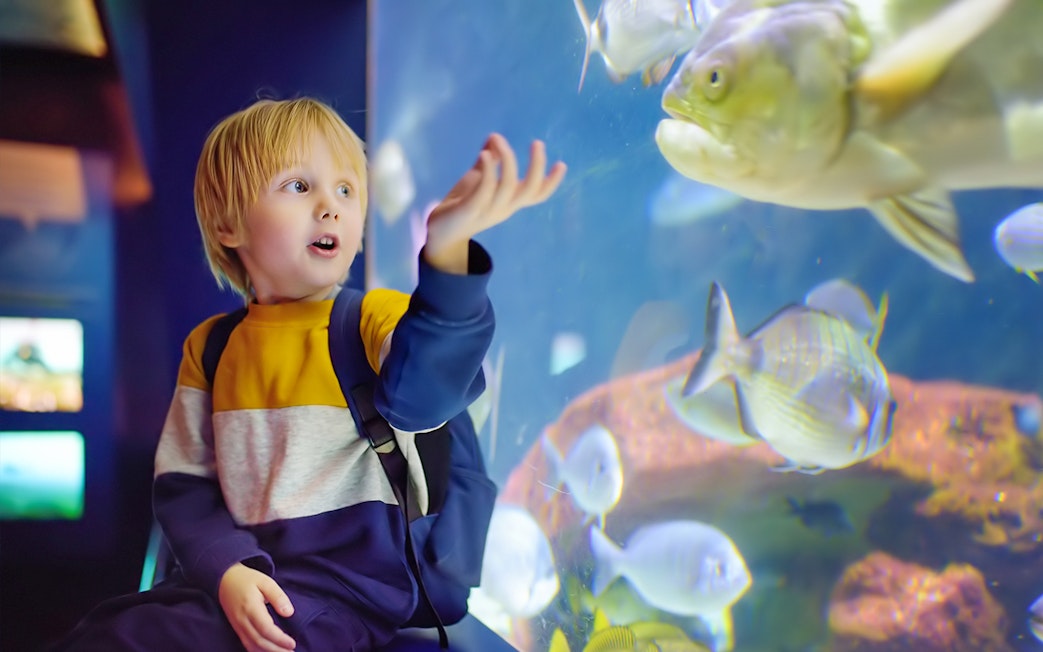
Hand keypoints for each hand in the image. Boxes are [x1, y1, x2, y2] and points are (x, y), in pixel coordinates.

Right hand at [218, 563, 296, 651]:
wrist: (224, 580)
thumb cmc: (248, 579)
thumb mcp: (266, 582)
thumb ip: (278, 597)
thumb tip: (289, 613)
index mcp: (251, 608)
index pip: (265, 629)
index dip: (279, 639)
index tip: (292, 644)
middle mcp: (242, 620)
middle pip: (259, 641)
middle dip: (276, 650)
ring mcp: (237, 626)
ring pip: (252, 646)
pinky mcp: (236, 629)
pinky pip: (246, 644)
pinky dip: (257, 651)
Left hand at [423, 133, 566, 272]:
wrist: (439, 232)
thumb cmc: (461, 205)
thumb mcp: (477, 180)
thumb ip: (488, 162)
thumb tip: (493, 138)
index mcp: (509, 202)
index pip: (537, 195)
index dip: (552, 182)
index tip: (562, 164)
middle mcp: (504, 208)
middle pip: (530, 191)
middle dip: (537, 166)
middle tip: (538, 143)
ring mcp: (488, 210)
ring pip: (507, 186)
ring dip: (507, 160)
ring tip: (498, 139)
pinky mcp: (470, 210)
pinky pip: (484, 191)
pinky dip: (488, 171)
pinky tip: (485, 154)